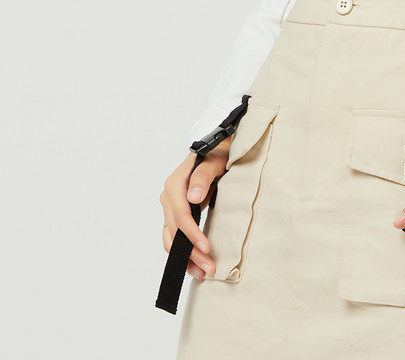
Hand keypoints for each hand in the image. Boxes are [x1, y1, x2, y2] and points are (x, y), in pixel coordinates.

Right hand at [159, 137, 230, 279]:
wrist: (216, 150)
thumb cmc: (218, 153)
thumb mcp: (215, 160)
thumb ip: (203, 176)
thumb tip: (194, 197)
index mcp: (176, 183)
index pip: (181, 214)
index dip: (192, 233)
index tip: (206, 247)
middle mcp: (169, 196)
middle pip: (175, 230)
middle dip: (191, 251)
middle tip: (209, 268)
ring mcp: (170, 206)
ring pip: (171, 238)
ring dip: (185, 257)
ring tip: (203, 272)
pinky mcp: (175, 213)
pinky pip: (174, 236)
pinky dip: (183, 251)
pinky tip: (193, 265)